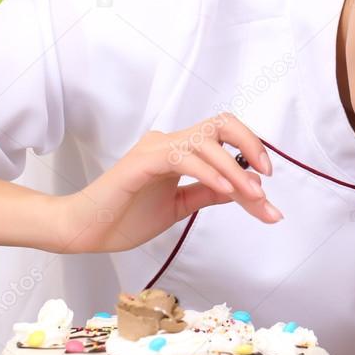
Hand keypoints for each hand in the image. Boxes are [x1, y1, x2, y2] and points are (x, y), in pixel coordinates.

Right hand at [53, 112, 280, 252]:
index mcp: (178, 151)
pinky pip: (184, 158)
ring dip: (235, 170)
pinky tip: (225, 189)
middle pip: (220, 123)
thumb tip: (244, 188)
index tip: (267, 181)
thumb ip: (208, 193)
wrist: (86, 231)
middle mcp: (169, 142)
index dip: (250, 151)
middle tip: (267, 174)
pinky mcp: (143, 161)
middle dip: (251, 144)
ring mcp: (156, 148)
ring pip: (207, 142)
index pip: (223, 139)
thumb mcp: (179, 206)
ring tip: (252, 196)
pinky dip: (210, 172)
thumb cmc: (125, 218)